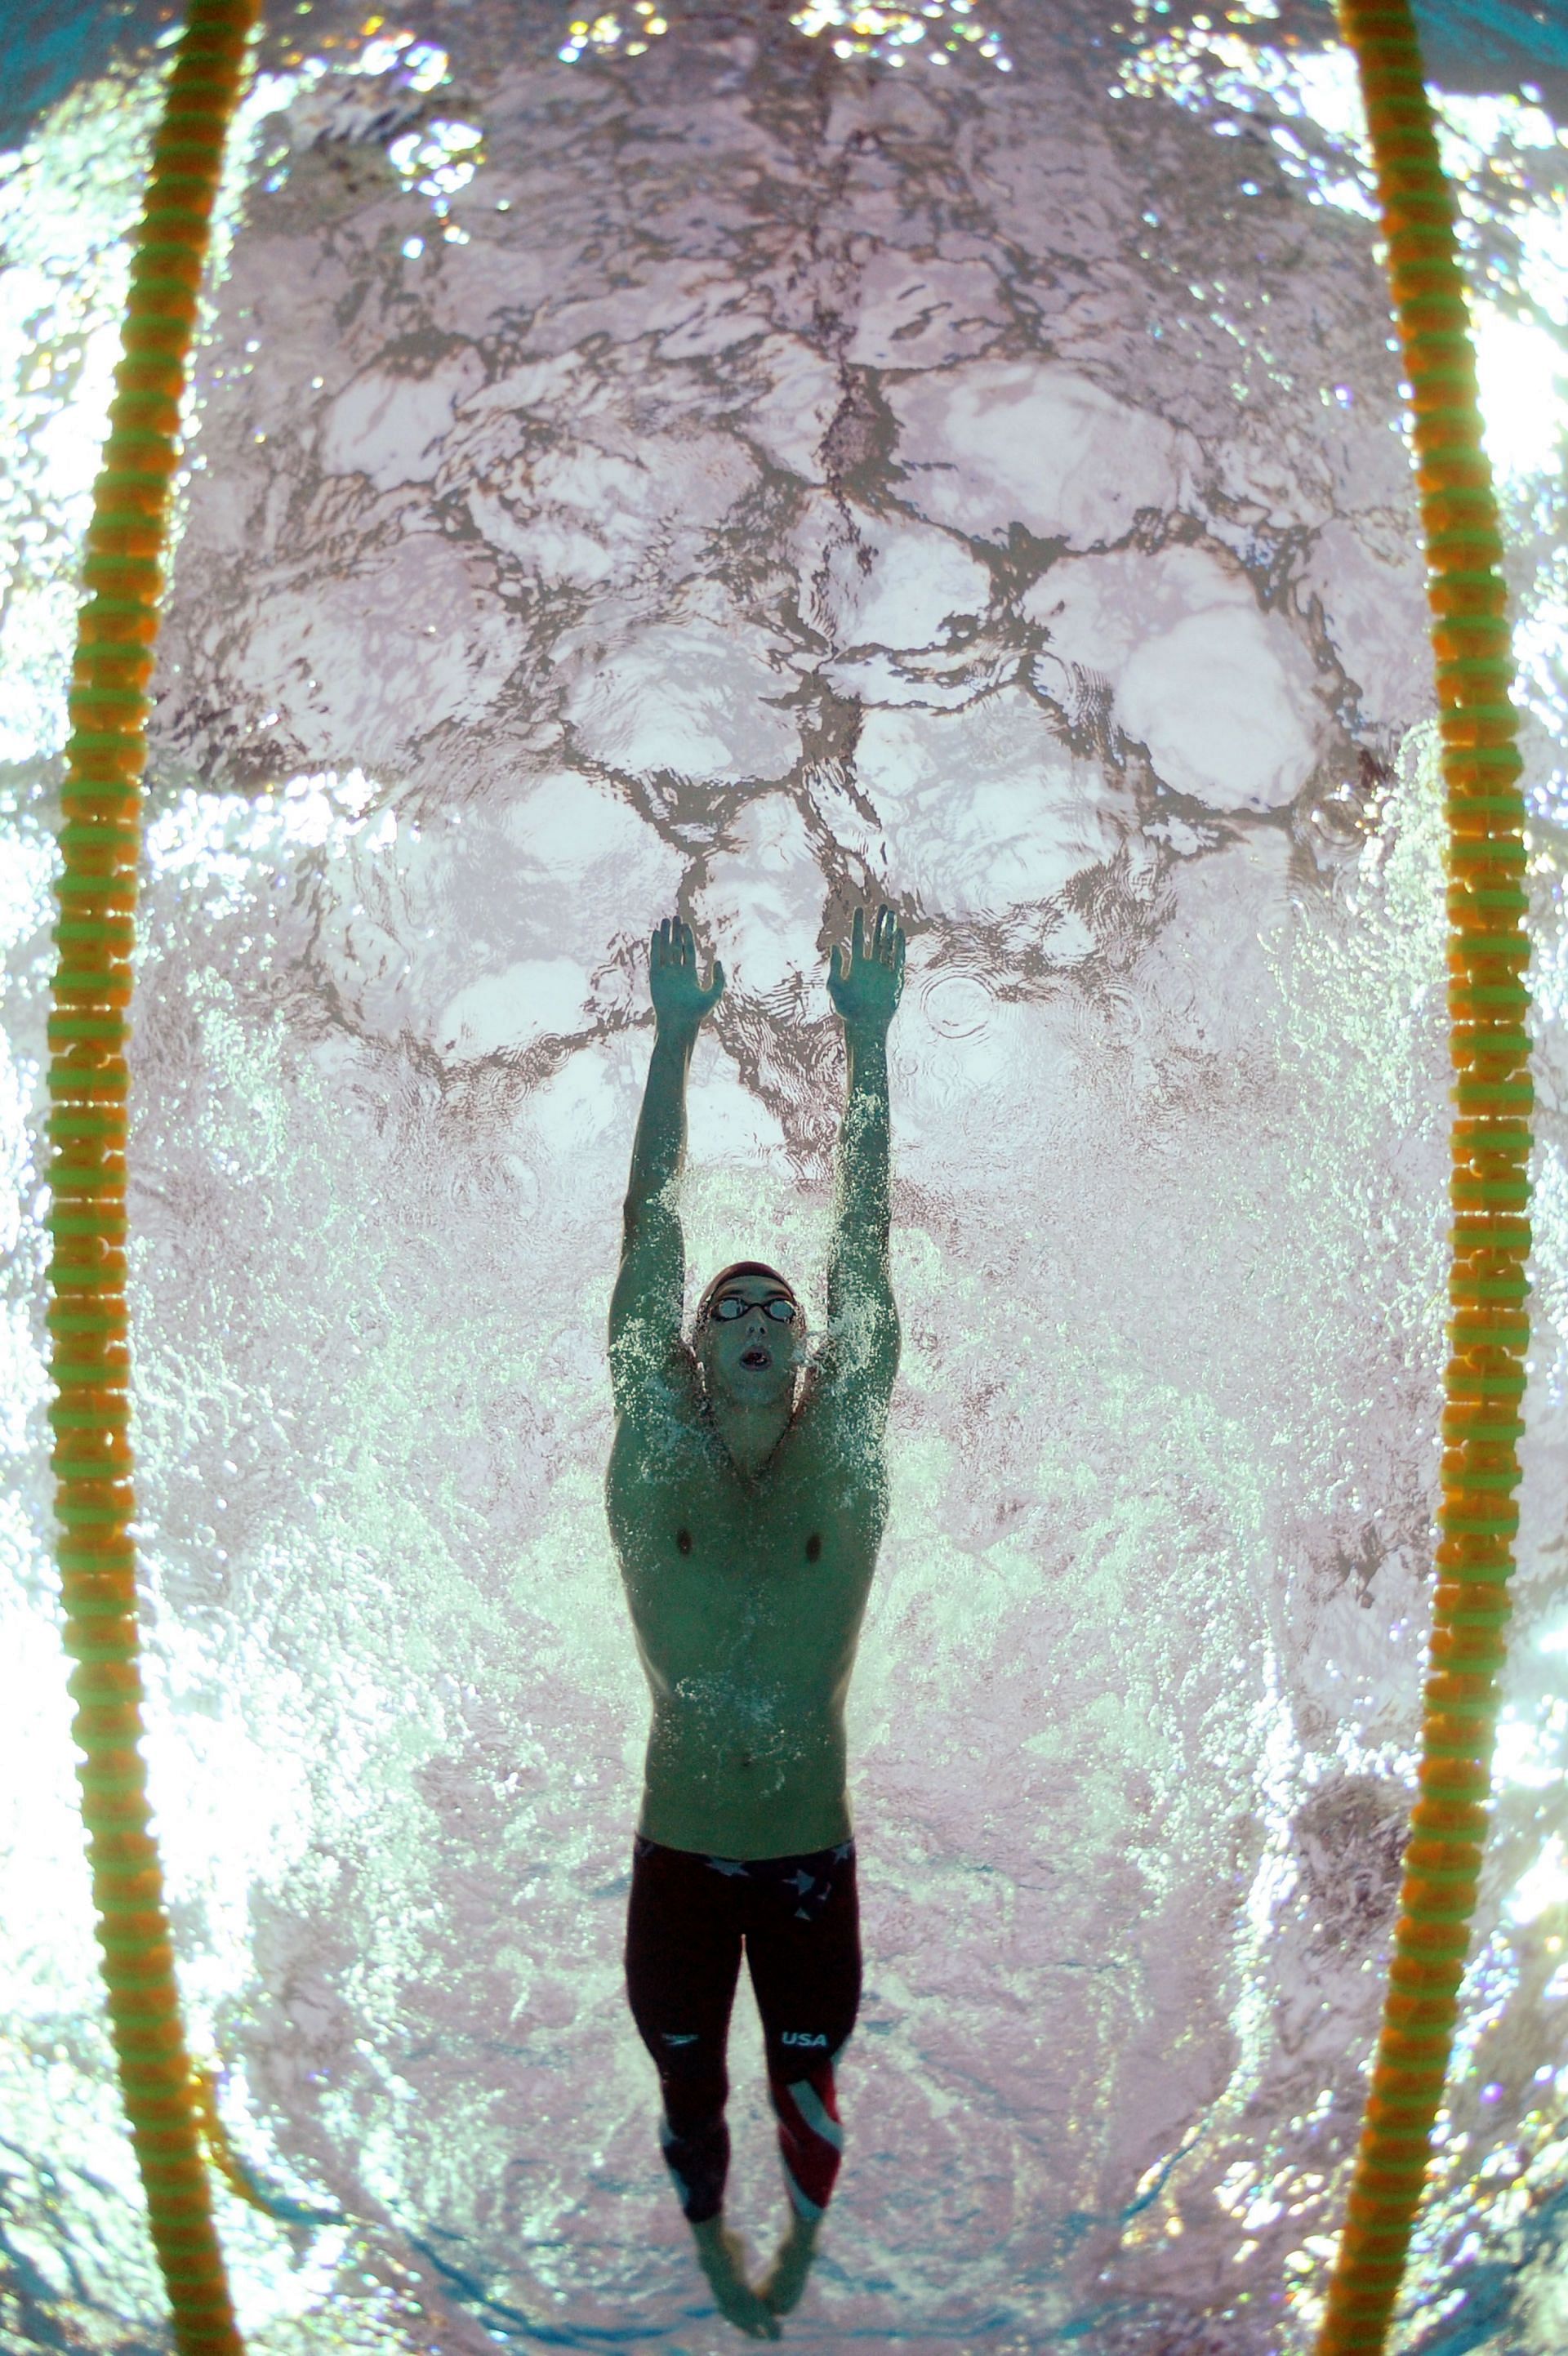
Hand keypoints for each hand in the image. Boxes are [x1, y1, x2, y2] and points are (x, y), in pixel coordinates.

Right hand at [649, 915, 723, 1036]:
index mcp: (689, 975)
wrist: (678, 1023)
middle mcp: (676, 972)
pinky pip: (655, 957)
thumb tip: (718, 961)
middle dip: (675, 932)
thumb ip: (719, 979)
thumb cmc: (696, 1013)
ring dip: (664, 935)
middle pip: (675, 947)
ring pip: (664, 949)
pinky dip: (655, 945)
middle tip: (675, 917)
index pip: (687, 951)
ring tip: (665, 920)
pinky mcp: (655, 977)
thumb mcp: (714, 995)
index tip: (685, 924)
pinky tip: (656, 933)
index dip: (686, 937)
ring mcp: (665, 974)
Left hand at [827, 902, 904, 1036]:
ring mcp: (884, 970)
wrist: (865, 1024)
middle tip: (883, 905)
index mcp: (857, 964)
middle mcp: (872, 965)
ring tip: (892, 913)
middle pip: (877, 938)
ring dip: (890, 929)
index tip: (859, 908)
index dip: (859, 924)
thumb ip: (835, 965)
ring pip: (888, 945)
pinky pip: (898, 958)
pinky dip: (899, 945)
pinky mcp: (895, 978)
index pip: (859, 939)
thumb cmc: (847, 1008)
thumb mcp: (835, 985)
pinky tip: (899, 932)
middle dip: (880, 922)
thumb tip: (835, 945)